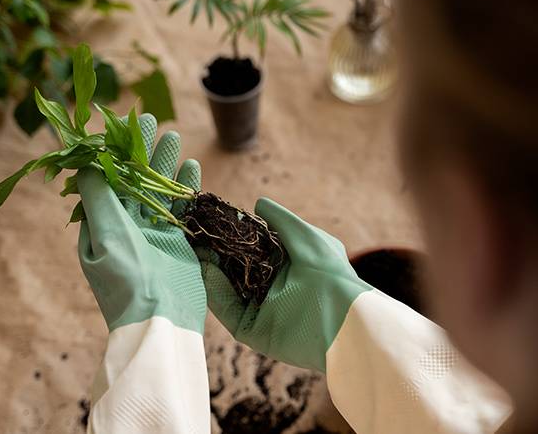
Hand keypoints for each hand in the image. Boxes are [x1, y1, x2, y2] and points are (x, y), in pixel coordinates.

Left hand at [77, 114, 205, 333]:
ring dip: (164, 164)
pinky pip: (180, 209)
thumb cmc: (126, 279)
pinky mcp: (177, 244)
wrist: (161, 319)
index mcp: (99, 227)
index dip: (110, 152)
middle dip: (140, 151)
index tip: (117, 125)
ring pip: (157, 191)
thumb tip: (83, 161)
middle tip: (148, 118)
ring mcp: (151, 236)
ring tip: (173, 135)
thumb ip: (97, 196)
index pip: (104, 181)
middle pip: (132, 180)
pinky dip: (185, 189)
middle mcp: (124, 229)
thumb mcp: (105, 234)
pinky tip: (192, 168)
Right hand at [199, 198, 371, 370]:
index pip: (252, 250)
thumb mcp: (306, 236)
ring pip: (227, 289)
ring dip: (210, 270)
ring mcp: (263, 311)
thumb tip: (258, 204)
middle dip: (215, 254)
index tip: (213, 223)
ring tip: (194, 249)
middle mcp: (274, 288)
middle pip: (236, 269)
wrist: (343, 320)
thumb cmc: (329, 273)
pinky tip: (204, 270)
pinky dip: (213, 292)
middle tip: (196, 236)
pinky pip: (228, 310)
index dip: (232, 237)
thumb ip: (279, 220)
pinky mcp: (254, 332)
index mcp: (289, 266)